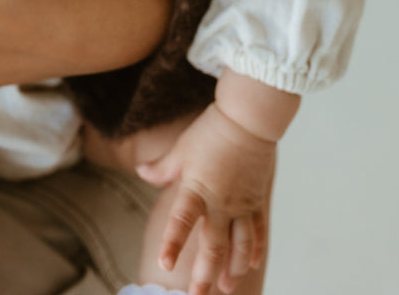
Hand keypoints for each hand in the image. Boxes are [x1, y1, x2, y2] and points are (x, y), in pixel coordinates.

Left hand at [136, 103, 273, 294]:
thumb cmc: (211, 131)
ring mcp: (241, 204)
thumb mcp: (181, 149)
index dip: (172, 243)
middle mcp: (220, 202)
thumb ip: (162, 168)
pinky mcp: (256, 201)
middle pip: (213, 246)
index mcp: (197, 189)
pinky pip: (257, 232)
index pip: (181, 221)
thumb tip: (141, 172)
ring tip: (226, 289)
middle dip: (205, 275)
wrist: (248, 120)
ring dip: (232, 270)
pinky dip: (254, 251)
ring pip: (238, 246)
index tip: (164, 264)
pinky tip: (250, 266)